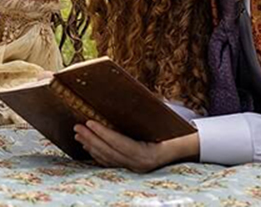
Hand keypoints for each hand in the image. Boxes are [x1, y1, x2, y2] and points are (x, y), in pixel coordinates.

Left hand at [73, 121, 199, 172]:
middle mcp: (140, 164)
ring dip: (90, 145)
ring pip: (107, 158)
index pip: (120, 143)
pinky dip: (96, 152)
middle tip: (77, 126)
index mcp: (148, 153)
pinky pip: (109, 162)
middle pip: (110, 152)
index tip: (89, 122)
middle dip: (91, 138)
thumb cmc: (172, 129)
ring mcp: (134, 168)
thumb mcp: (161, 118)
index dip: (103, 133)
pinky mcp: (130, 167)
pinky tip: (88, 144)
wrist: (184, 146)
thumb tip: (131, 93)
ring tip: (78, 133)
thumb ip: (148, 109)